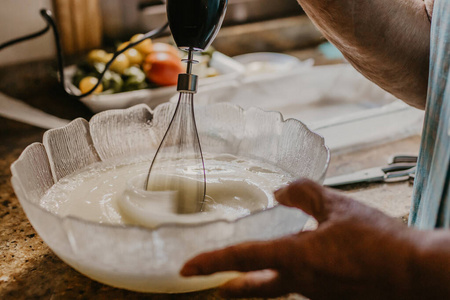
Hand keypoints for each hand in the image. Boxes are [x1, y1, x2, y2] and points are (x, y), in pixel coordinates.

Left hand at [180, 178, 422, 298]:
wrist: (415, 273)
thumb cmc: (378, 241)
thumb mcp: (337, 207)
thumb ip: (305, 195)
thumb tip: (282, 190)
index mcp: (297, 259)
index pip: (243, 259)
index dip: (211, 262)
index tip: (186, 269)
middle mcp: (302, 283)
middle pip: (257, 287)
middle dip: (233, 286)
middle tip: (215, 284)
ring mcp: (317, 293)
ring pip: (281, 284)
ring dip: (265, 274)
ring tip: (255, 263)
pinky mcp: (332, 294)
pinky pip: (304, 283)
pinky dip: (293, 271)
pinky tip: (304, 257)